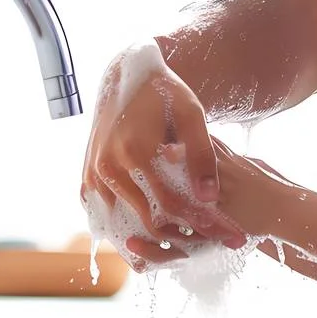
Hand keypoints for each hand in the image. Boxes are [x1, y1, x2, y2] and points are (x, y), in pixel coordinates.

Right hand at [81, 40, 243, 249]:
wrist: (125, 75)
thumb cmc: (165, 92)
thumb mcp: (191, 114)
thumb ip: (201, 155)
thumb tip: (209, 198)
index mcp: (136, 151)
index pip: (172, 204)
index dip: (203, 223)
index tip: (230, 235)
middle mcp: (110, 166)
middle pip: (149, 219)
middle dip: (184, 236)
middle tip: (215, 242)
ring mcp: (94, 173)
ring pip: (127, 223)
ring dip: (156, 237)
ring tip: (188, 242)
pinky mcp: (87, 176)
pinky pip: (108, 215)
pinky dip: (130, 227)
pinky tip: (156, 231)